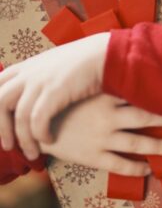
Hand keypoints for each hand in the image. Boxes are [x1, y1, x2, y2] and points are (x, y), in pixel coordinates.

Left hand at [0, 32, 109, 159]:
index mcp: (26, 66)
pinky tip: (49, 140)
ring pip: (18, 117)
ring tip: (33, 153)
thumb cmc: (85, 62)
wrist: (106, 54)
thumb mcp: (55, 65)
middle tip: (8, 146)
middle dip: (1, 128)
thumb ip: (39, 77)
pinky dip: (40, 135)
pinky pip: (37, 120)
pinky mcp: (55, 91)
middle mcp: (29, 72)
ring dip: (23, 139)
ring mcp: (40, 81)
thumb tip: (32, 95)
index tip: (2, 128)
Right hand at [41, 94, 161, 176]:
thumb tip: (127, 65)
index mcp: (105, 96)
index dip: (160, 95)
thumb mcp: (83, 87)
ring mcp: (101, 138)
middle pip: (145, 117)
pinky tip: (149, 170)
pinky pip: (119, 165)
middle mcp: (107, 116)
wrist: (35, 124)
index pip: (139, 93)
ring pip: (137, 142)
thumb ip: (104, 82)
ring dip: (159, 146)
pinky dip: (135, 168)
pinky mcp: (92, 156)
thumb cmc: (63, 103)